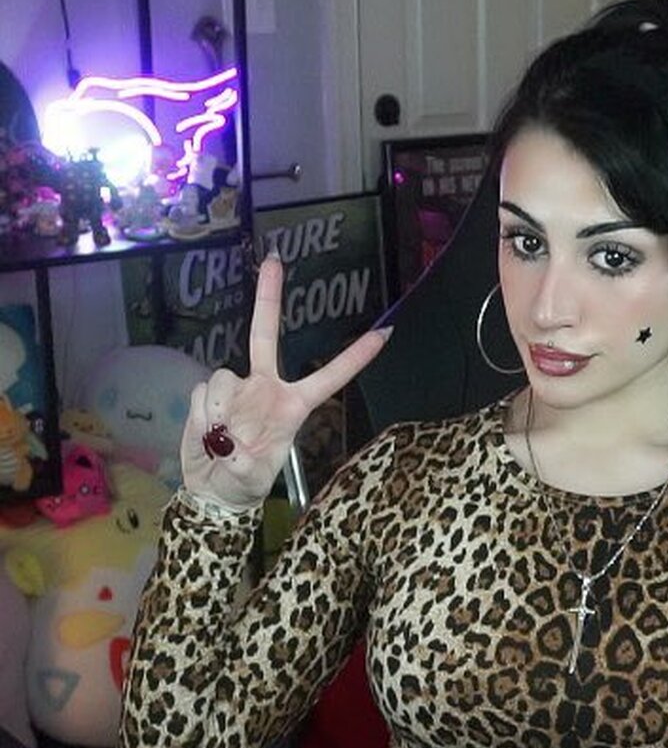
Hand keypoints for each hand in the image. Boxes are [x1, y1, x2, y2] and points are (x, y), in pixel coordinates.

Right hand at [180, 255, 389, 509]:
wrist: (212, 489)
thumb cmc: (244, 482)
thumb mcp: (253, 479)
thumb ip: (246, 464)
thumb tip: (230, 448)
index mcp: (292, 405)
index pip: (330, 376)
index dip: (356, 356)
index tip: (386, 331)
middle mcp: (265, 387)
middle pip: (265, 336)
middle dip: (268, 297)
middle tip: (274, 258)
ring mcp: (236, 388)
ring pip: (222, 377)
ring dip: (217, 410)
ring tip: (221, 440)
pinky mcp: (208, 393)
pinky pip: (201, 393)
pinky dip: (201, 416)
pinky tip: (207, 433)